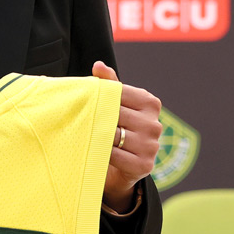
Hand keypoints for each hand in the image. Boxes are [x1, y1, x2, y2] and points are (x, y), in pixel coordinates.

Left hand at [92, 61, 161, 213]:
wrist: (120, 169)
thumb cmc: (116, 130)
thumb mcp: (114, 105)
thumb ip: (109, 84)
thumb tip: (98, 65)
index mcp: (150, 103)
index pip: (119, 93)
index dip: (100, 97)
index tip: (86, 102)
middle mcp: (155, 124)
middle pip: (115, 114)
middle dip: (96, 117)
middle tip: (79, 120)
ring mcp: (152, 145)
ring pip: (113, 135)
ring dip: (96, 136)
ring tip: (85, 135)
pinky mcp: (145, 165)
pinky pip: (115, 155)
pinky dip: (102, 153)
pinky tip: (95, 152)